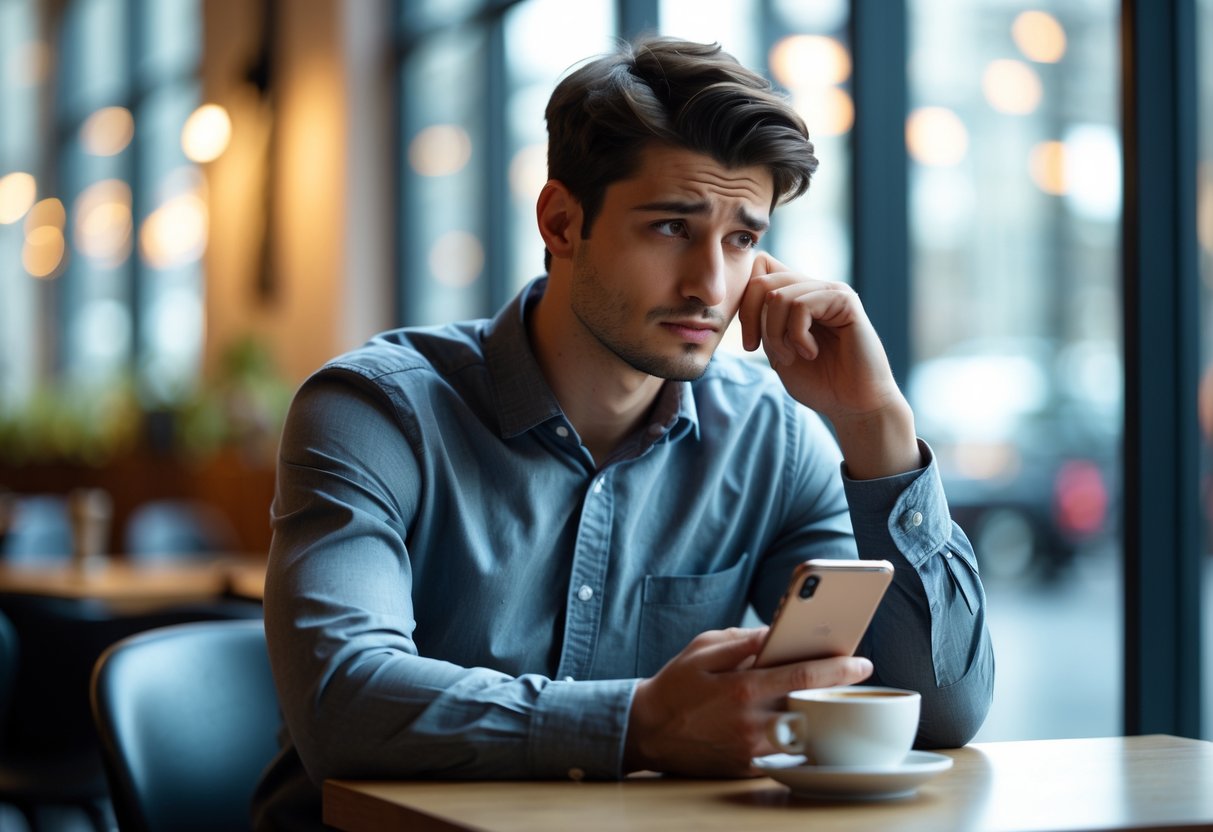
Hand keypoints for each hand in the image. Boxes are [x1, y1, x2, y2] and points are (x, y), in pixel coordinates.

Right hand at [624, 627, 873, 776]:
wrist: (646, 731)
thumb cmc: (676, 685)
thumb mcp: (704, 649)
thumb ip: (744, 640)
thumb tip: (779, 632)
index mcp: (743, 687)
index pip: (804, 675)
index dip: (839, 668)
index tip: (863, 662)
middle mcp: (751, 722)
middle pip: (811, 708)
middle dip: (832, 694)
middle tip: (844, 681)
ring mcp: (750, 749)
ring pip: (802, 734)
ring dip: (813, 718)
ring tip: (816, 701)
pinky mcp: (746, 767)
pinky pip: (782, 754)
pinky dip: (791, 738)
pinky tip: (787, 722)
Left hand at [737, 253, 921, 478]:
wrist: (854, 405)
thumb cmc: (819, 382)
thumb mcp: (777, 349)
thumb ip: (764, 320)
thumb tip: (750, 290)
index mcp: (798, 297)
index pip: (759, 270)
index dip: (744, 304)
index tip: (750, 343)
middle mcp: (814, 288)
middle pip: (762, 279)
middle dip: (751, 319)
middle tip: (757, 349)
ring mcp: (830, 291)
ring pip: (778, 296)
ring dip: (776, 334)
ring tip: (792, 357)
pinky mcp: (845, 300)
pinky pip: (802, 307)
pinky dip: (797, 336)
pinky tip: (811, 353)